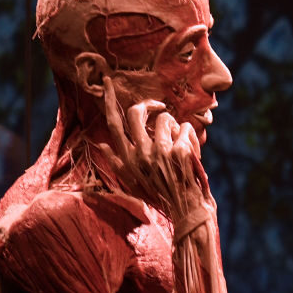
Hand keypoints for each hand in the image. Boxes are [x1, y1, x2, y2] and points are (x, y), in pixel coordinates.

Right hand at [99, 76, 210, 217]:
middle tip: (159, 108)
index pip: (113, 124)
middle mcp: (140, 154)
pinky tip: (192, 153)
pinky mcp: (178, 151)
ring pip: (164, 118)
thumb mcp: (133, 182)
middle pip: (136, 112)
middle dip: (150, 105)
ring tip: (180, 144)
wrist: (186, 211)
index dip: (109, 100)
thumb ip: (116, 162)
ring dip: (175, 126)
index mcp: (127, 160)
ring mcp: (159, 152)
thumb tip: (100, 143)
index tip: (107, 82)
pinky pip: (185, 128)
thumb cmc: (162, 196)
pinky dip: (191, 137)